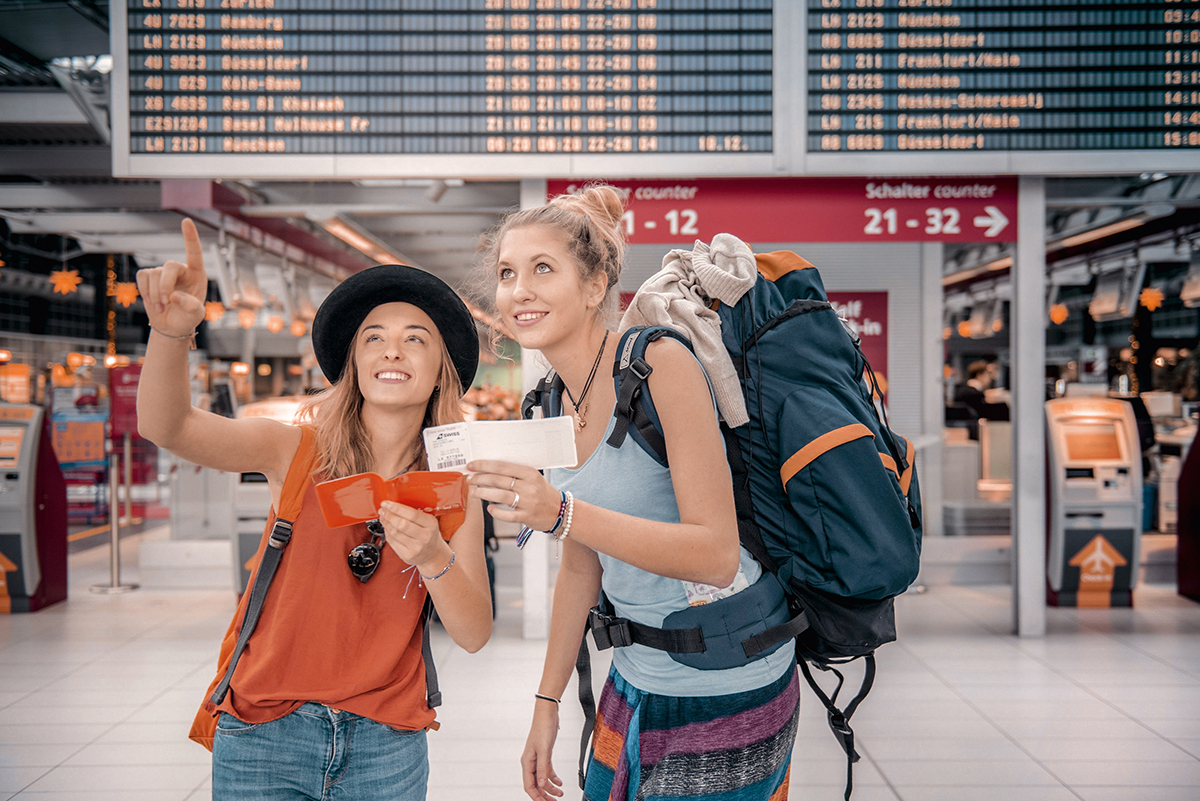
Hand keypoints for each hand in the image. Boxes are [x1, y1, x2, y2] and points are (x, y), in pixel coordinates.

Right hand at [135, 218, 206, 336]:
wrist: (172, 326)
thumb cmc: (187, 318)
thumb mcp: (195, 315)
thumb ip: (190, 306)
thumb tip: (174, 296)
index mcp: (197, 274)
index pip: (194, 253)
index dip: (190, 237)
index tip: (186, 221)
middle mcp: (181, 270)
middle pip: (169, 266)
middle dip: (165, 285)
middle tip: (166, 303)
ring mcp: (164, 272)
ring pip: (154, 274)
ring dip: (155, 295)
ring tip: (161, 308)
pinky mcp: (149, 277)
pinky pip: (142, 276)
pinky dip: (144, 290)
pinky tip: (151, 301)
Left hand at [377, 501, 446, 575]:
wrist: (434, 554)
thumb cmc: (428, 534)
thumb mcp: (428, 522)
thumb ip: (415, 514)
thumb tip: (393, 506)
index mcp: (431, 524)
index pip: (412, 514)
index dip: (396, 508)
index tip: (386, 503)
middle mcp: (425, 537)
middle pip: (401, 524)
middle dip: (388, 515)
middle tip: (382, 510)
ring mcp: (416, 548)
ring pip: (395, 533)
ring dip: (386, 523)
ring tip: (383, 518)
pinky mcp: (407, 556)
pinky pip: (392, 542)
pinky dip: (387, 533)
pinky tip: (387, 528)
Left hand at [467, 460, 560, 529]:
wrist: (561, 511)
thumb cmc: (543, 493)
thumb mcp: (533, 478)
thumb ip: (515, 474)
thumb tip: (489, 469)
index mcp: (530, 473)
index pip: (502, 466)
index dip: (484, 465)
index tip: (471, 465)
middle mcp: (529, 486)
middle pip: (499, 480)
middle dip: (480, 478)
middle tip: (470, 479)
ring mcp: (528, 502)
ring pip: (500, 496)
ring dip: (483, 493)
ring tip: (473, 492)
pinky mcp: (527, 517)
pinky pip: (507, 515)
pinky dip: (496, 512)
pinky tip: (489, 509)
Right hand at [521, 702, 562, 799]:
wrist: (547, 714)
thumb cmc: (542, 728)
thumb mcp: (544, 750)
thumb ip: (542, 768)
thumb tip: (541, 784)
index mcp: (527, 762)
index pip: (529, 785)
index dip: (536, 796)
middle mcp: (530, 762)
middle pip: (535, 785)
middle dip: (544, 795)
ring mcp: (538, 759)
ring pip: (542, 779)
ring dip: (550, 787)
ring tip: (560, 794)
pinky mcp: (545, 755)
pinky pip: (547, 771)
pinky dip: (553, 778)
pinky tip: (559, 782)